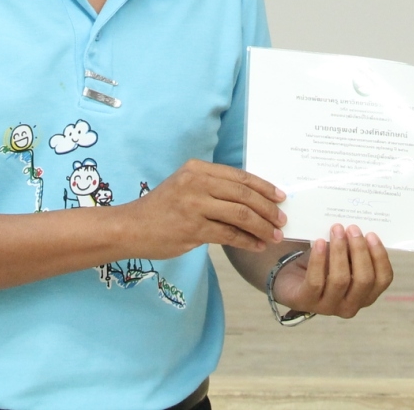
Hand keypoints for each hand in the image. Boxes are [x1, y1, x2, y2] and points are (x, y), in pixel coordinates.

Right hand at [121, 160, 283, 257]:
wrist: (131, 228)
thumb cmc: (162, 209)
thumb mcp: (186, 186)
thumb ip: (213, 187)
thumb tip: (251, 198)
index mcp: (198, 168)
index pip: (240, 176)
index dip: (264, 187)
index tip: (280, 197)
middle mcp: (197, 182)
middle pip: (244, 194)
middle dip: (268, 208)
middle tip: (281, 220)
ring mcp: (194, 205)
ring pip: (241, 215)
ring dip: (262, 226)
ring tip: (274, 235)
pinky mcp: (193, 228)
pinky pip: (229, 235)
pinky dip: (247, 241)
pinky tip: (256, 246)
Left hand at [271, 225, 393, 317]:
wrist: (291, 278)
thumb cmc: (324, 266)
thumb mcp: (344, 258)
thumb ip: (354, 249)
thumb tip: (359, 229)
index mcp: (366, 295)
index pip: (383, 280)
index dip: (380, 257)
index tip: (371, 234)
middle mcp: (351, 305)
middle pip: (364, 280)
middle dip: (359, 251)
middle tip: (352, 228)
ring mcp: (329, 307)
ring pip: (340, 280)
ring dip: (339, 251)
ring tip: (336, 230)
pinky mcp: (307, 301)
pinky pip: (316, 281)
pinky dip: (318, 259)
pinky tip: (319, 242)